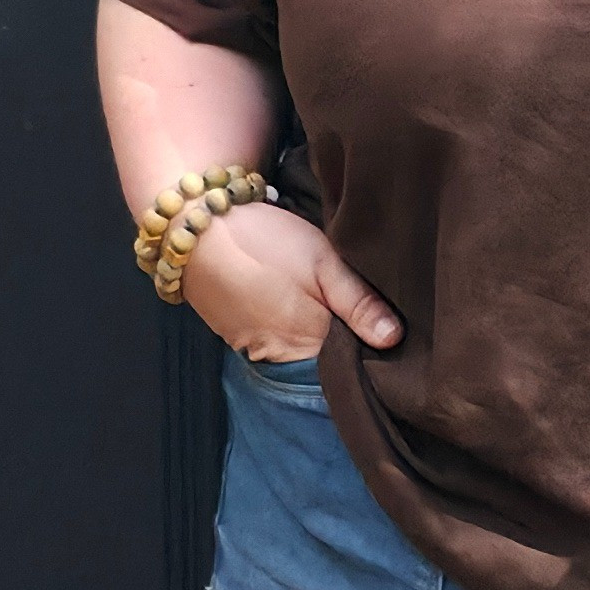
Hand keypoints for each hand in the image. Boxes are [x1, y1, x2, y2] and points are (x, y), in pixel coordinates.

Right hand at [184, 198, 400, 361]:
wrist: (194, 227)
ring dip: (313, 336)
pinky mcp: (235, 337)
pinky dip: (286, 328)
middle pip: (324, 362)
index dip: (369, 347)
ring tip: (322, 303)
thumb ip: (358, 302)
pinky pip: (273, 343)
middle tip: (357, 311)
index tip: (385, 330)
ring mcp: (254, 350)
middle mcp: (280, 358)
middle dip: (343, 343)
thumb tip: (395, 340)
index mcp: (308, 343)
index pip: (351, 363)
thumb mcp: (322, 262)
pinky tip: (291, 302)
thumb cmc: (265, 242)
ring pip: (298, 353)